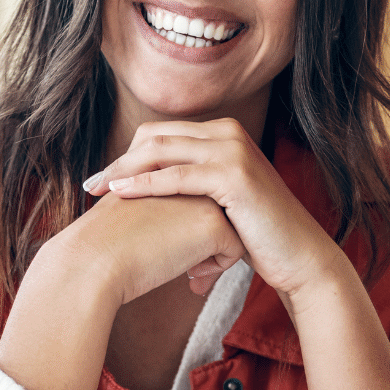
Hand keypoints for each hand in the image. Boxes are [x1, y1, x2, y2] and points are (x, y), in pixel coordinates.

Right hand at [0, 189, 244, 389]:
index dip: (192, 224)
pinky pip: (235, 249)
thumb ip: (158, 208)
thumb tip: (178, 229)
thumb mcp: (132, 213)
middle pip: (218, 206)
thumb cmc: (102, 245)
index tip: (178, 249)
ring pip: (232, 225)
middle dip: (211, 238)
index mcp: (164, 167)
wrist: (92, 261)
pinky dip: (218, 268)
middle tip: (195, 269)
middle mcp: (186, 174)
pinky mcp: (213, 224)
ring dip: (216, 253)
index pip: (196, 194)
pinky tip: (192, 279)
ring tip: (195, 274)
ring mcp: (202, 196)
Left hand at [84, 118, 337, 305]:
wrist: (297, 257)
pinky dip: (145, 184)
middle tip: (92, 184)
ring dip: (124, 169)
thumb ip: (190, 187)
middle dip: (119, 160)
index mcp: (223, 134)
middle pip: (156, 136)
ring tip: (98, 190)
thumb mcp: (217, 202)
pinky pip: (177, 176)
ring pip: (162, 150)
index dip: (127, 154)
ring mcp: (233, 151)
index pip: (161, 134)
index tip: (102, 179)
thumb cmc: (256, 236)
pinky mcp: (234, 176)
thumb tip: (146, 190)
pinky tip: (120, 194)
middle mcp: (228, 133)